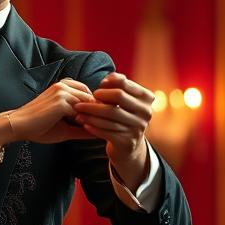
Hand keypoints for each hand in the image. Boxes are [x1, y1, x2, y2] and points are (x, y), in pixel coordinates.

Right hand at [2, 79, 94, 144]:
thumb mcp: (65, 128)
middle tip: (105, 126)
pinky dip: (87, 121)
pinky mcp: (60, 101)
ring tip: (99, 129)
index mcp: (64, 87)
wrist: (18, 126)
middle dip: (99, 112)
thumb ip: (82, 128)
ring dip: (95, 116)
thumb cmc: (39, 127)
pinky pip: (81, 110)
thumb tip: (101, 134)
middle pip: (93, 96)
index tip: (102, 122)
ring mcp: (62, 92)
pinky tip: (89, 130)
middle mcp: (64, 85)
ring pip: (89, 103)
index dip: (97, 108)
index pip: (90, 93)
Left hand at [73, 72, 153, 186]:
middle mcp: (145, 112)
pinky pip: (106, 131)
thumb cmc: (122, 117)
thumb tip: (109, 77)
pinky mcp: (127, 142)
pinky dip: (93, 126)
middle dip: (99, 95)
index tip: (99, 85)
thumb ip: (118, 86)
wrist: (128, 147)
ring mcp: (137, 128)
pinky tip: (84, 123)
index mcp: (146, 98)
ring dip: (90, 112)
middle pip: (118, 97)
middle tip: (84, 98)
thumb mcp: (124, 101)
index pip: (125, 84)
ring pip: (109, 116)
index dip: (109, 83)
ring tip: (77, 111)